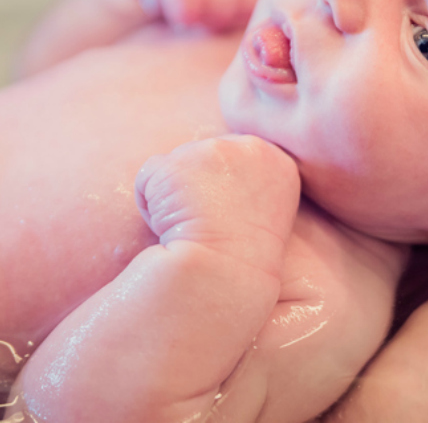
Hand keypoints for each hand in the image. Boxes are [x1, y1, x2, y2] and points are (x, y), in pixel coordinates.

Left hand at [135, 135, 299, 272]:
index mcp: (279, 163)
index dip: (224, 190)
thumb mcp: (266, 212)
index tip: (228, 220)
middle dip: (200, 186)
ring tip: (191, 228)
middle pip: (206, 155)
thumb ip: (250, 182)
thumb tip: (219, 173)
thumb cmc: (242, 261)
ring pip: (177, 165)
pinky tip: (168, 228)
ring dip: (175, 195)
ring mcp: (210, 152)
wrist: (222, 278)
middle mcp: (248, 149)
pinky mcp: (173, 164)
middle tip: (210, 225)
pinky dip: (149, 205)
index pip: (238, 157)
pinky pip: (148, 177)